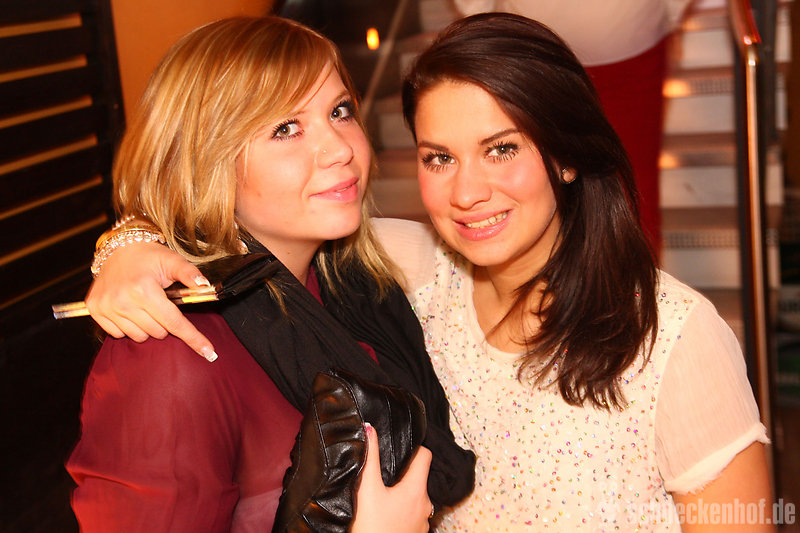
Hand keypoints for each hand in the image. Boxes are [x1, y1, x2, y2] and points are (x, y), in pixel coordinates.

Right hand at [85, 242, 217, 360]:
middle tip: (161, 304)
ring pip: (138, 336)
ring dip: (147, 326)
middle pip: (158, 332)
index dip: (193, 338)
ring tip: (145, 306)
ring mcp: (107, 307)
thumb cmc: (148, 255)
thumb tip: (205, 285)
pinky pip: (118, 334)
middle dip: (165, 322)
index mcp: (144, 289)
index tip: (209, 352)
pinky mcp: (95, 310)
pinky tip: (130, 310)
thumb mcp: (172, 260)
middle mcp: (123, 300)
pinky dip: (128, 327)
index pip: (174, 322)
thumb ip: (189, 274)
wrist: (118, 248)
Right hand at [352, 423, 433, 532]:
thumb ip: (370, 458)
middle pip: (420, 478)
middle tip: (386, 470)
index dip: (414, 447)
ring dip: (403, 493)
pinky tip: (386, 512)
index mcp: (417, 490)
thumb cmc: (371, 528)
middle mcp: (425, 506)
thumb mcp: (367, 490)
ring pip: (416, 498)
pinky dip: (402, 510)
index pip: (426, 456)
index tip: (401, 446)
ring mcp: (422, 523)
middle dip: (405, 472)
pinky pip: (412, 515)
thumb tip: (370, 429)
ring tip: (384, 491)